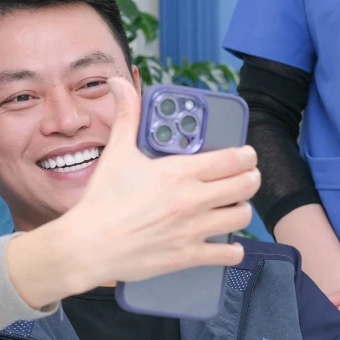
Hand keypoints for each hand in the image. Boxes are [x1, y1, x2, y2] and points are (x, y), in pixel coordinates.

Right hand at [9, 78, 257, 306]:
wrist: (89, 245)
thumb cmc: (102, 200)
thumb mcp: (117, 153)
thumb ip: (127, 116)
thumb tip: (120, 83)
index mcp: (179, 172)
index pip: (234, 159)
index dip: (247, 155)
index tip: (245, 154)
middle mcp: (193, 200)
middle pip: (246, 185)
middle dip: (249, 178)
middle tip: (242, 177)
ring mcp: (194, 230)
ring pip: (241, 216)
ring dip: (240, 209)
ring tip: (230, 206)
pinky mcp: (188, 256)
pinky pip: (228, 254)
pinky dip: (232, 250)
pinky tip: (225, 243)